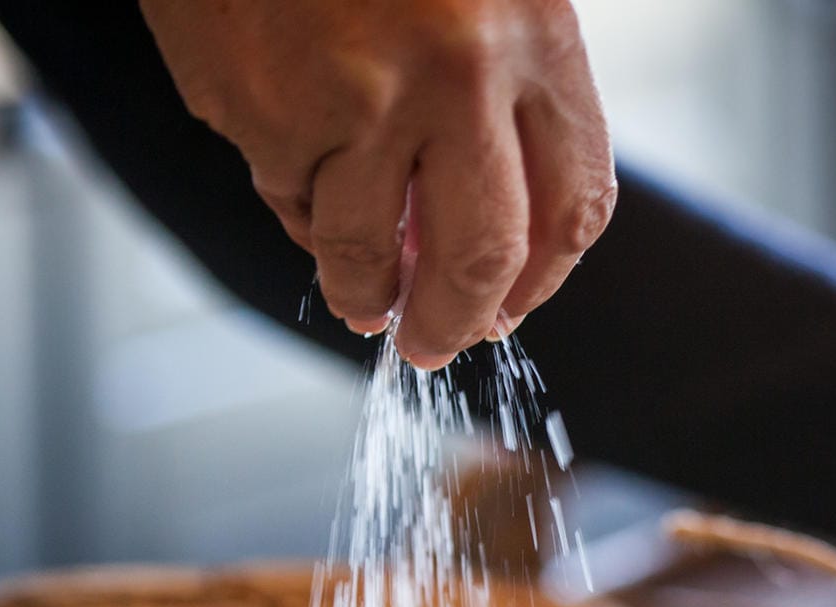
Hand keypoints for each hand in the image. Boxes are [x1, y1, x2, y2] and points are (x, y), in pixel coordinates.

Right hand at [139, 0, 617, 367]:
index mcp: (535, 32)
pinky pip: (285, 197)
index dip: (545, 277)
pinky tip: (299, 175)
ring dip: (363, 293)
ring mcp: (353, 97)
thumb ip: (507, 88)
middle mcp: (456, 73)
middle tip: (436, 345)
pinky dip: (295, 207)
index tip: (513, 306)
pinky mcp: (261, 109)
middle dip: (457, 322)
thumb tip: (496, 243)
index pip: (574, 202)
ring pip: (363, 249)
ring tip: (362, 303)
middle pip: (481, 257)